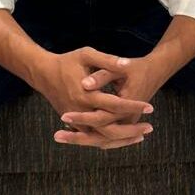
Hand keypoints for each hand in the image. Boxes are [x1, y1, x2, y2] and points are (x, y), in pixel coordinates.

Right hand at [35, 47, 154, 150]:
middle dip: (131, 131)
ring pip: (101, 138)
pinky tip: (124, 138)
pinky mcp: (74, 124)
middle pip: (109, 129)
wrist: (43, 73)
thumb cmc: (67, 62)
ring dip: (122, 139)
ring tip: (141, 136)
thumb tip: (127, 63)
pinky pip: (94, 137)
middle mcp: (81, 111)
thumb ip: (108, 60)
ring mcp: (76, 121)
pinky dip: (109, 140)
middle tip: (150, 127)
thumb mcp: (87, 55)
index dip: (133, 106)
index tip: (150, 107)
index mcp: (85, 95)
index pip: (114, 105)